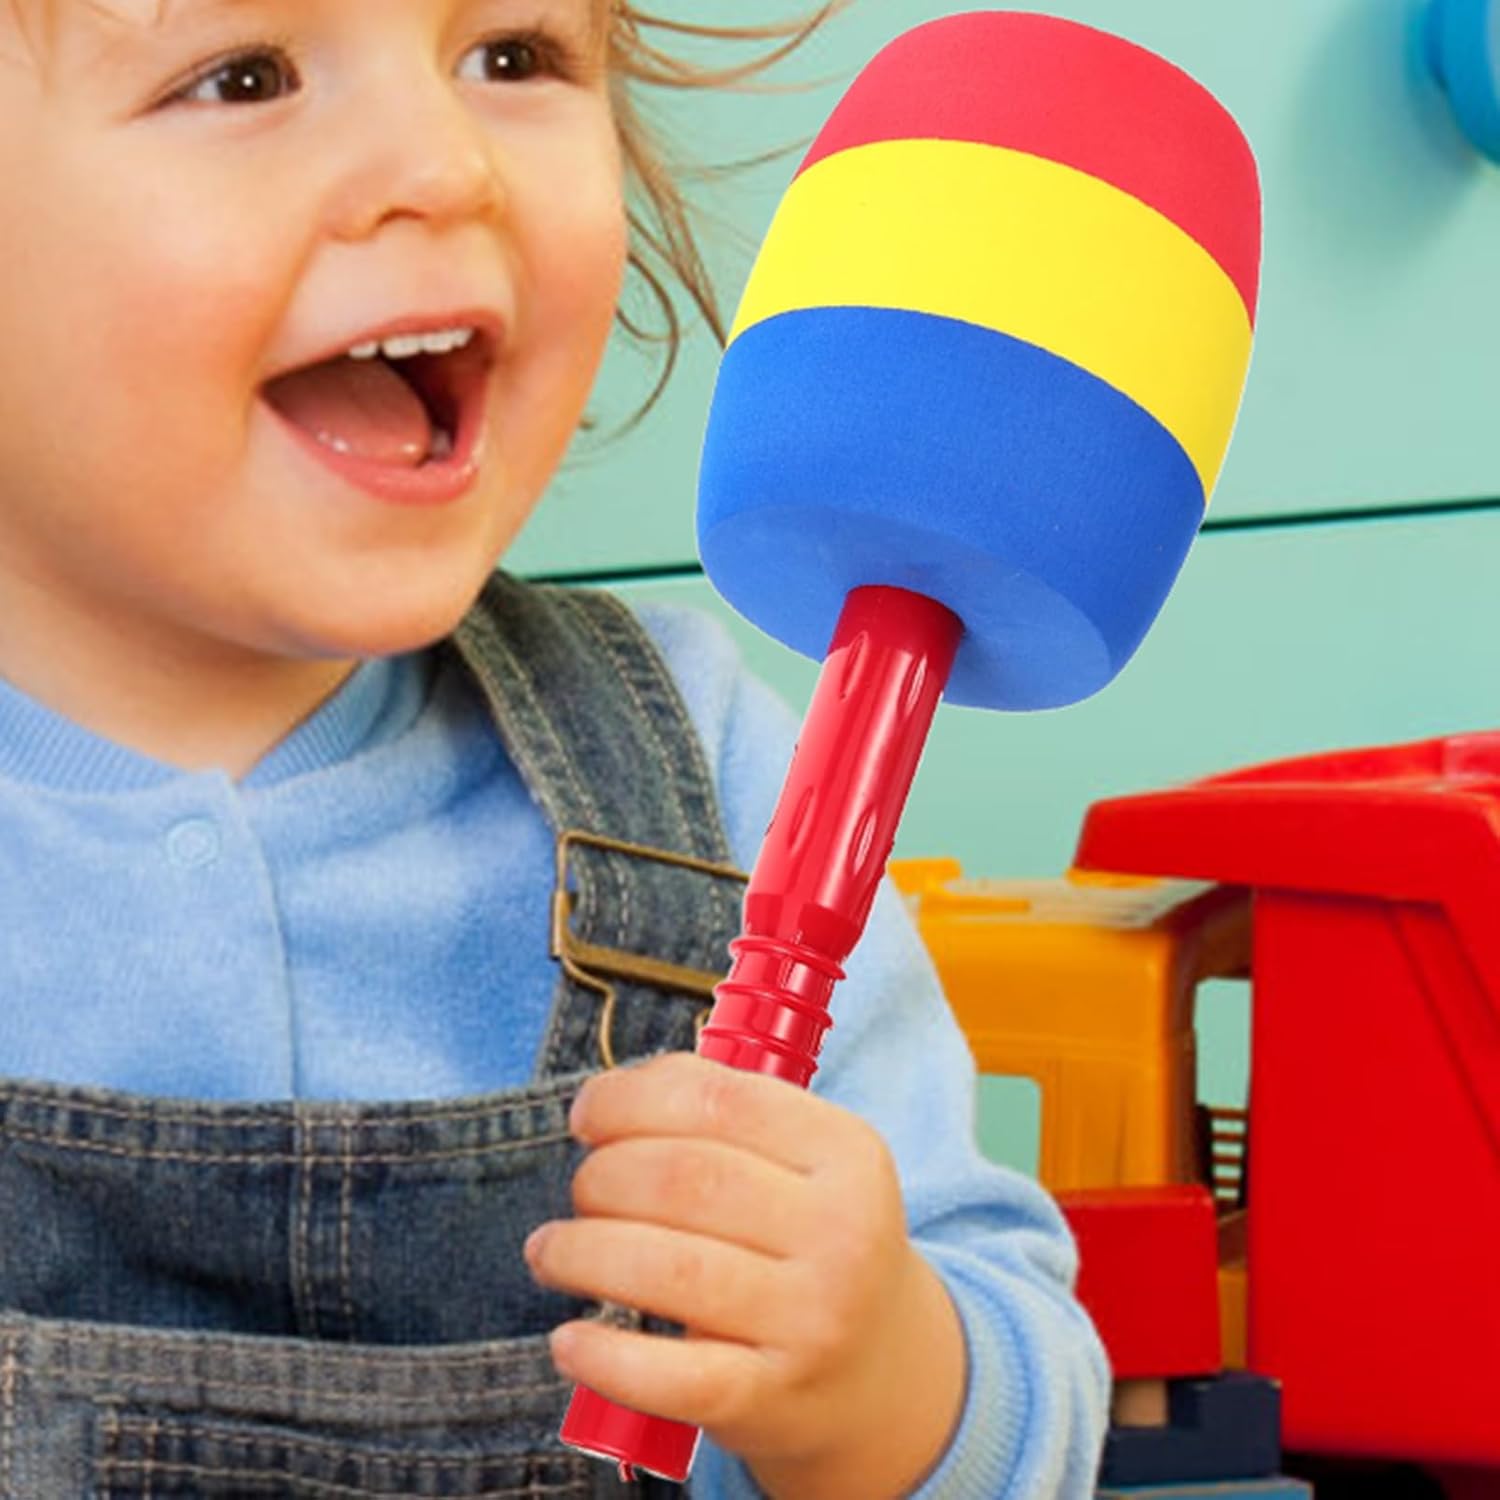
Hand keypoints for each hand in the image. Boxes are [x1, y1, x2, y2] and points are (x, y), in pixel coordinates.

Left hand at [523, 1051, 965, 1498]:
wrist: (881, 1372)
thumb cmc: (810, 1242)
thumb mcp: (804, 1161)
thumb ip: (719, 1108)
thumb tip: (608, 1096)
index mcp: (846, 1151)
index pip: (719, 1099)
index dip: (631, 1099)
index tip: (585, 1115)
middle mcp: (841, 1232)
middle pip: (685, 1181)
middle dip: (603, 1177)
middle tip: (579, 1192)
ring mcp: (811, 1320)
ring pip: (668, 1271)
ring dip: (582, 1253)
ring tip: (551, 1251)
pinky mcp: (771, 1396)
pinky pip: (671, 1378)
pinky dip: (604, 1357)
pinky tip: (569, 1340)